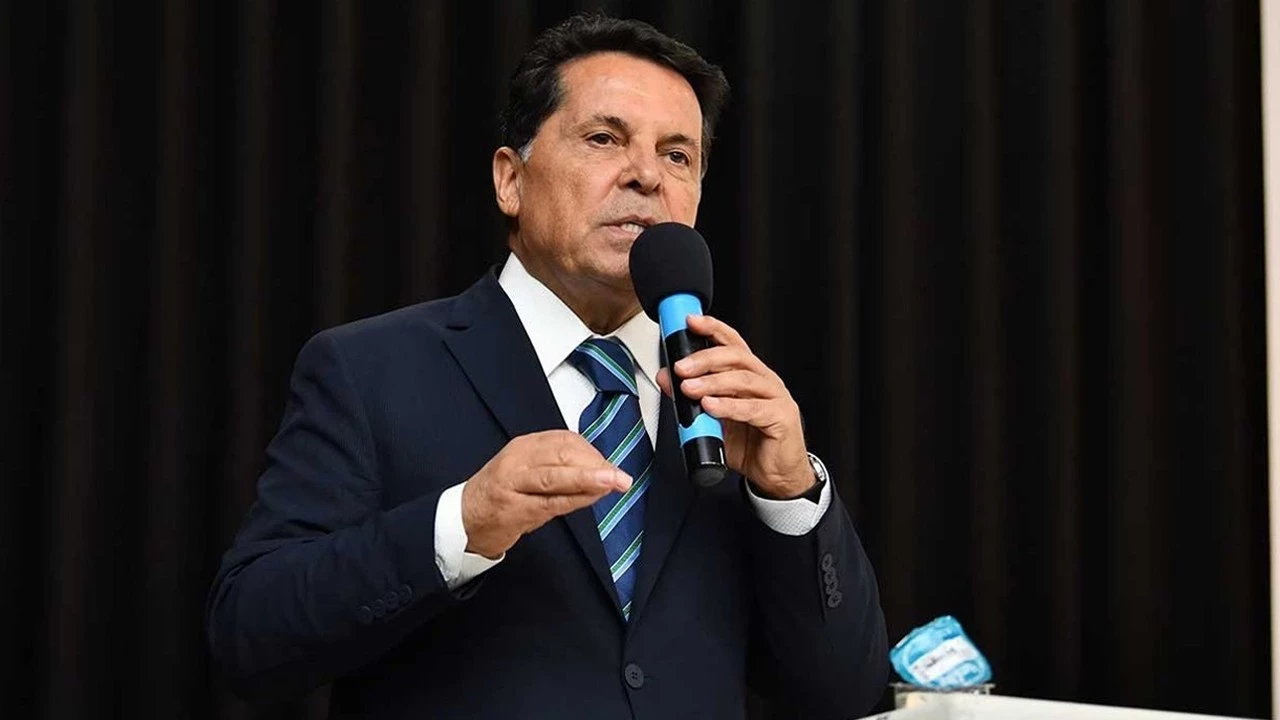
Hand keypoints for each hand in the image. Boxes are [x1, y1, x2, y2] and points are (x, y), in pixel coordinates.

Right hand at [461, 430, 631, 557]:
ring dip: (590, 479)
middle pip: (563, 455)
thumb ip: (561, 468)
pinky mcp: (514, 509)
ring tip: (614, 482)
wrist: (463, 519)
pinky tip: (592, 499)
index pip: (565, 440)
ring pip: (557, 476)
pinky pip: (551, 502)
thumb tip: (600, 469)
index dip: (592, 452)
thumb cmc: (501, 494)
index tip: (610, 466)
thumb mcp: (529, 471)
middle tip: (621, 476)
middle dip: (596, 465)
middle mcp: (518, 461)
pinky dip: (575, 499)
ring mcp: (513, 484)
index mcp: (524, 447)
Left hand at [656, 314, 813, 498]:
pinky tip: (710, 406)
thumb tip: (667, 379)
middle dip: (705, 358)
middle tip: (681, 367)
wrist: (777, 476)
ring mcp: (776, 398)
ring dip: (712, 382)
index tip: (690, 322)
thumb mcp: (713, 418)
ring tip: (689, 389)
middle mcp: (765, 381)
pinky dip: (729, 407)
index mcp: (751, 375)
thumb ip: (692, 399)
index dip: (713, 329)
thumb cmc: (751, 444)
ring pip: (743, 380)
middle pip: (736, 357)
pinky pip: (753, 409)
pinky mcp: (781, 419)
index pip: (732, 344)